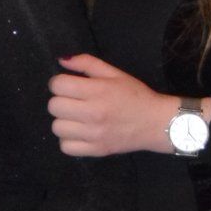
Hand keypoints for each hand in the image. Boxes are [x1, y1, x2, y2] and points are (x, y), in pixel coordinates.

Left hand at [50, 53, 199, 157]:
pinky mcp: (96, 150)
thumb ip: (87, 63)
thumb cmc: (135, 95)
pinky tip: (79, 132)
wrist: (156, 123)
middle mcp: (93, 113)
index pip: (58, 85)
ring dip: (64, 121)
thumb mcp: (114, 73)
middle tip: (74, 101)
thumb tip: (61, 60)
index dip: (60, 83)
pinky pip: (66, 147)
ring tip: (77, 117)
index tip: (69, 85)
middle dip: (61, 100)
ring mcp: (93, 135)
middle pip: (54, 106)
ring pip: (57, 127)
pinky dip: (69, 140)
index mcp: (98, 91)